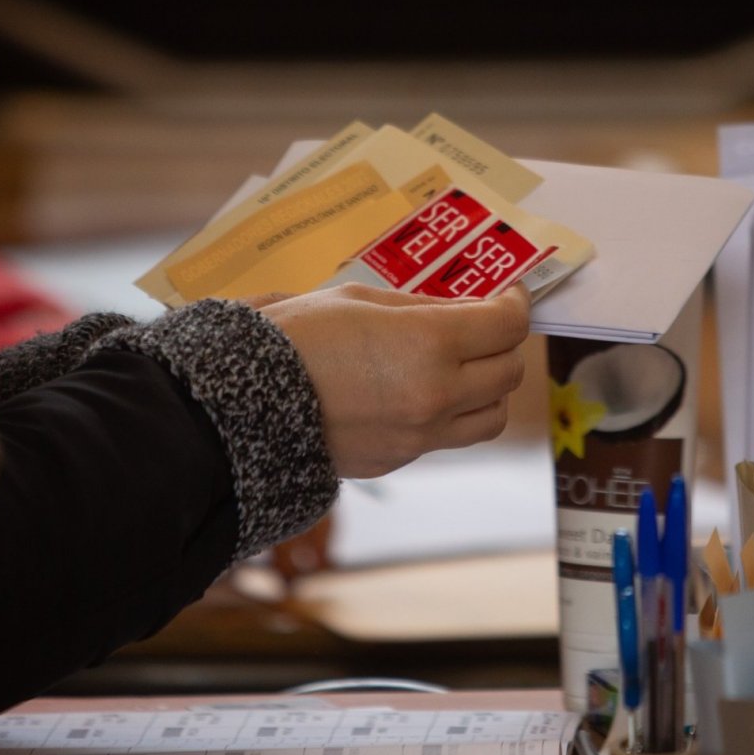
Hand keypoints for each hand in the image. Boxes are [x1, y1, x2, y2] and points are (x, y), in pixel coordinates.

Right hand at [258, 283, 530, 478]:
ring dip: (489, 388)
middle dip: (505, 343)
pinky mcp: (399, 460)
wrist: (239, 406)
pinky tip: (418, 390)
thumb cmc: (293, 337)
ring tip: (465, 365)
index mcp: (429, 344)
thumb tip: (463, 311)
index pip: (506, 326)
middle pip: (509, 372)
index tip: (507, 294)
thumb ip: (420, 307)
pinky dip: (448, 413)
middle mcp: (436, 395)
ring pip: (490, 416)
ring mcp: (420, 436)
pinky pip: (446, 437)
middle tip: (487, 326)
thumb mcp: (358, 299)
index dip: (514, 304)